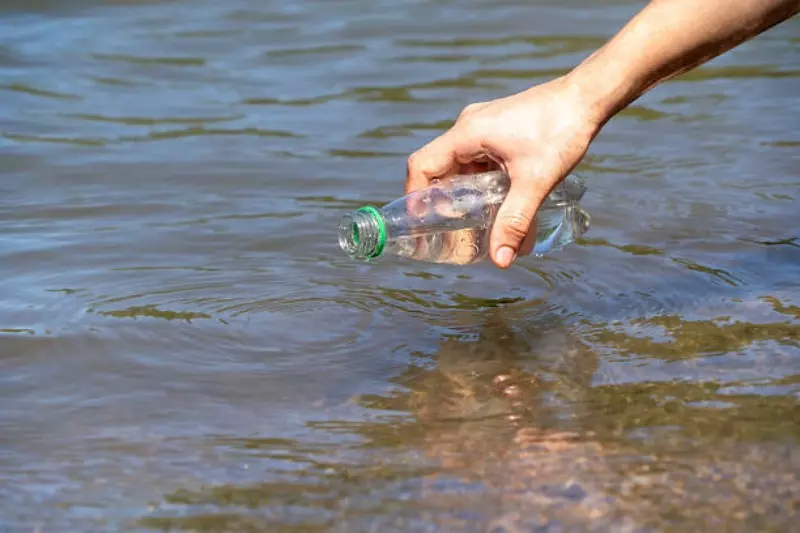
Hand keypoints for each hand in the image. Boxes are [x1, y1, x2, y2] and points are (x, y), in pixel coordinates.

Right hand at [405, 75, 604, 268]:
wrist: (588, 97)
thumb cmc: (561, 130)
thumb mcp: (536, 181)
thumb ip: (515, 221)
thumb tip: (500, 260)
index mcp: (466, 133)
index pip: (422, 166)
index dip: (416, 198)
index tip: (420, 226)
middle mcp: (468, 128)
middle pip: (439, 171)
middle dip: (441, 205)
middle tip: (447, 235)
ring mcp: (483, 128)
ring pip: (460, 168)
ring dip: (464, 197)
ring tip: (473, 226)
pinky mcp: (498, 131)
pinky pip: (478, 162)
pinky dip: (481, 186)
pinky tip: (498, 206)